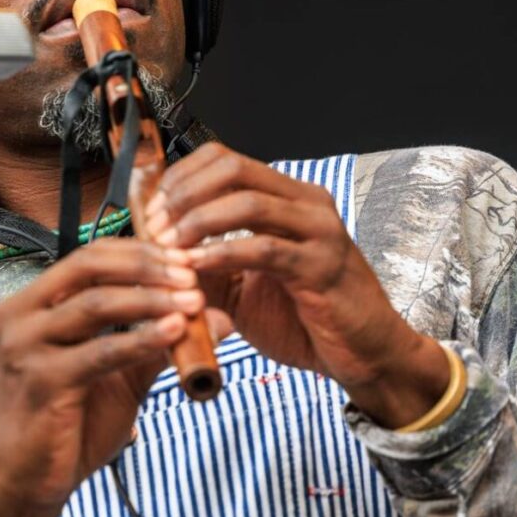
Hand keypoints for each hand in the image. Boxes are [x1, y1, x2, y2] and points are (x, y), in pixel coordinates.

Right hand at [0, 237, 203, 516]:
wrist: (30, 483)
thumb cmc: (71, 424)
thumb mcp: (121, 375)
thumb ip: (161, 342)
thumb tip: (220, 317)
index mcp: (31, 304)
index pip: (90, 257)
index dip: (140, 253)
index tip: (186, 259)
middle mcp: (19, 315)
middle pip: (89, 266)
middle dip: (147, 267)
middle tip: (192, 275)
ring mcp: (24, 346)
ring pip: (96, 304)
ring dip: (151, 299)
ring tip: (193, 302)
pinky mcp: (40, 379)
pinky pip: (100, 351)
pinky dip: (141, 339)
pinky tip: (174, 333)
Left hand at [140, 143, 449, 427]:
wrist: (365, 356)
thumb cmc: (306, 319)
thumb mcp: (242, 287)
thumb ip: (205, 264)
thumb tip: (155, 250)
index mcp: (287, 198)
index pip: (224, 159)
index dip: (180, 179)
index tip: (152, 210)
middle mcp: (306, 204)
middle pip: (233, 167)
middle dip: (184, 195)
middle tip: (156, 228)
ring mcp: (318, 231)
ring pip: (248, 201)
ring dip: (197, 222)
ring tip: (170, 248)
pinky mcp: (322, 266)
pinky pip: (264, 248)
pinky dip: (222, 254)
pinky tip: (196, 268)